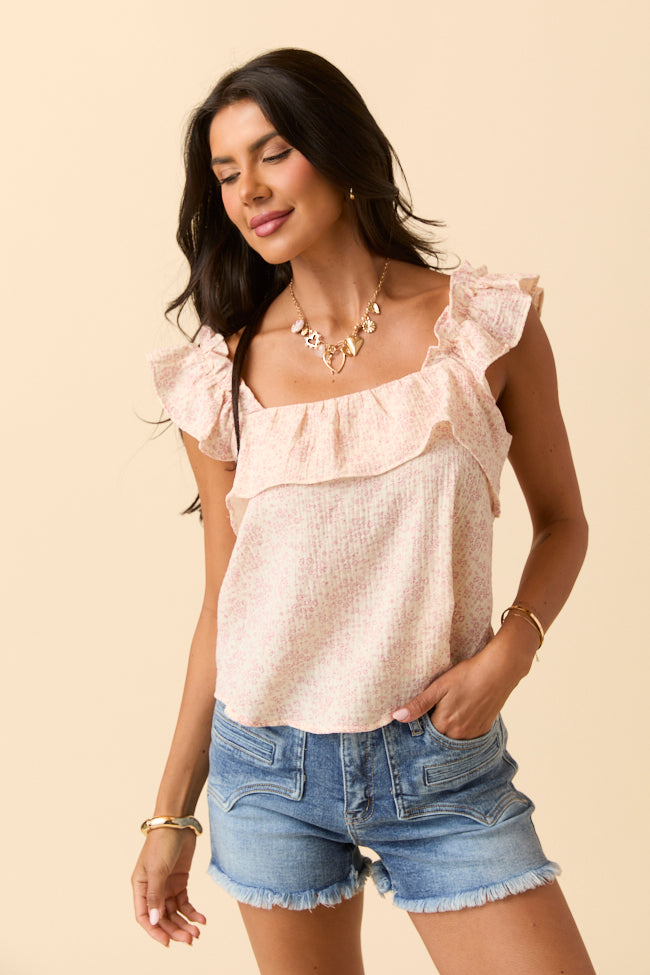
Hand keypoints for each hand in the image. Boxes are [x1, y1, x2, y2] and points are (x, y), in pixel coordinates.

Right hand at [131, 827, 205, 946]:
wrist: (178, 822)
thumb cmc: (162, 842)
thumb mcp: (158, 869)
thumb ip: (156, 895)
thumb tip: (154, 921)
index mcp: (140, 887)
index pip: (144, 917)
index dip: (154, 931)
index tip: (168, 943)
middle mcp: (152, 890)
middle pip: (162, 917)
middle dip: (175, 930)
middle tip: (190, 939)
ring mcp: (166, 886)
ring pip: (174, 913)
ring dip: (185, 923)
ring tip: (198, 932)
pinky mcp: (179, 881)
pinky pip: (185, 902)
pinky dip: (192, 912)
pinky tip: (202, 919)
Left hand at [392, 638, 528, 739]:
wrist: (499, 670)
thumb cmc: (467, 674)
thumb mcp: (439, 686)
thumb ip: (419, 704)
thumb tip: (397, 717)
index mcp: (444, 724)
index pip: (424, 732)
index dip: (422, 722)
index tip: (424, 711)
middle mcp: (458, 734)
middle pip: (439, 736)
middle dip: (435, 727)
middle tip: (438, 707)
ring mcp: (473, 734)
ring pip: (453, 738)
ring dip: (449, 729)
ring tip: (452, 708)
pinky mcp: (484, 729)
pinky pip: (468, 736)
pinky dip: (462, 729)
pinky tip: (464, 712)